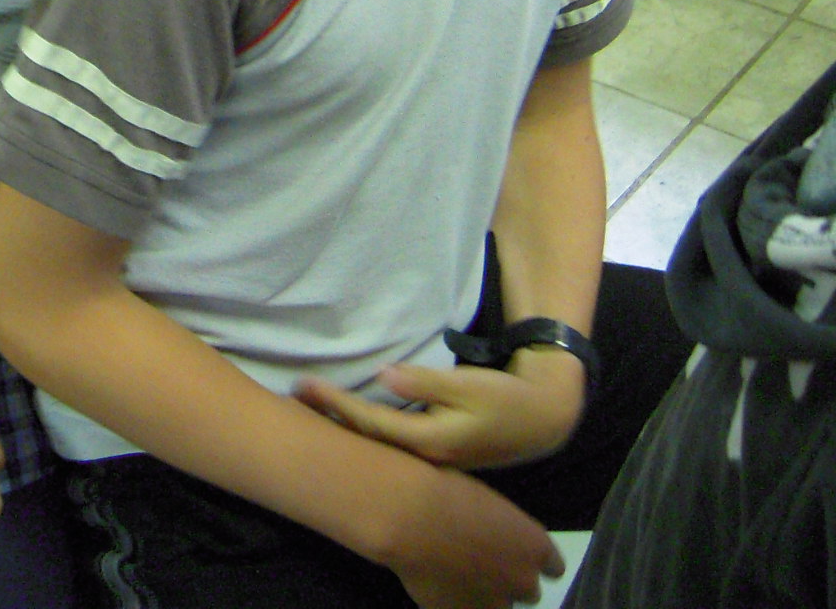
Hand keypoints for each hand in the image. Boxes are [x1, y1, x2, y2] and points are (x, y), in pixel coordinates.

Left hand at [296, 349, 585, 470]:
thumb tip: (385, 376)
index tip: (304, 387)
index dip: (335, 405)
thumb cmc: (506, 398)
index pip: (371, 424)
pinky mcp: (434, 454)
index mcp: (430, 442)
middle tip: (292, 398)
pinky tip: (348, 423)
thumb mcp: (470, 385)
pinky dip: (365, 432)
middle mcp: (424, 458)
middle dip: (328, 419)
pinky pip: (390, 446)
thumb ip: (426, 383)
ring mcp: (429, 460)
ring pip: (376, 447)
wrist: (543, 420)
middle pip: (366, 442)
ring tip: (309, 410)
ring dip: (344, 427)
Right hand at [377, 465, 564, 608]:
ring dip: (486, 595)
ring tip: (459, 574)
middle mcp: (523, 581)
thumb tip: (498, 544)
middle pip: (530, 592)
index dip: (531, 560)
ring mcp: (494, 604)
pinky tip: (438, 579)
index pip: (554, 568)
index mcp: (536, 547)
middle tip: (484, 563)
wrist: (411, 520)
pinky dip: (456, 601)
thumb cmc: (449, 495)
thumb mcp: (490, 505)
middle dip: (510, 580)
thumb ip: (505, 533)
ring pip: (498, 606)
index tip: (517, 553)